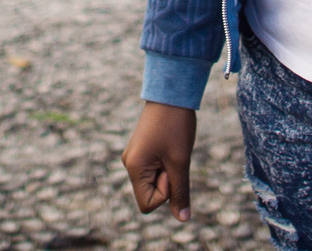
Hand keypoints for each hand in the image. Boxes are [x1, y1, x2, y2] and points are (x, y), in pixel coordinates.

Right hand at [121, 101, 196, 220]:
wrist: (171, 92)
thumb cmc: (175, 126)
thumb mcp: (180, 162)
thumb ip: (180, 192)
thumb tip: (183, 218)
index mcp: (134, 168)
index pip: (148, 204)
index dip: (165, 193)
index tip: (171, 168)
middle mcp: (129, 163)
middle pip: (151, 193)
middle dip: (168, 181)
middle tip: (173, 155)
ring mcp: (134, 156)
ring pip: (154, 181)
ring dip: (168, 171)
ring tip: (172, 148)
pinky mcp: (142, 150)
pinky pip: (155, 169)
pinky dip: (166, 163)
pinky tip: (170, 144)